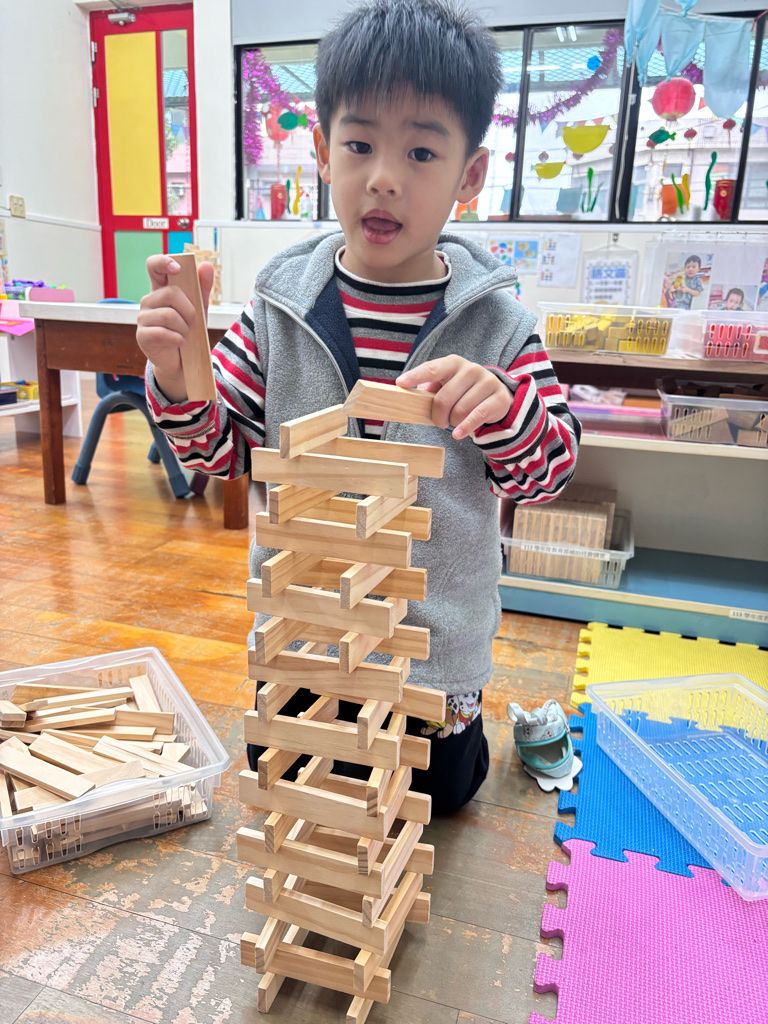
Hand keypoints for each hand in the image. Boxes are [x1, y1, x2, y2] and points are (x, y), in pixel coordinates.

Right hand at [137, 255, 214, 402]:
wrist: (184, 361)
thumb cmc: (189, 331)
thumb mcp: (200, 308)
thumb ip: (202, 287)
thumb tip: (206, 265)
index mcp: (161, 289)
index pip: (154, 266)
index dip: (164, 262)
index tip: (177, 268)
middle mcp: (149, 300)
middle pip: (170, 293)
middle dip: (189, 310)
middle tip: (192, 323)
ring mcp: (143, 318)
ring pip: (168, 315)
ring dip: (184, 328)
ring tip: (186, 335)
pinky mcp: (142, 335)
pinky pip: (163, 332)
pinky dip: (177, 339)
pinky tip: (180, 343)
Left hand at [396, 356, 511, 438]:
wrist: (497, 394)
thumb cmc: (464, 390)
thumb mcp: (446, 385)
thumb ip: (430, 389)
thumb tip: (413, 396)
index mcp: (453, 363)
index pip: (432, 369)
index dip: (415, 376)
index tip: (400, 383)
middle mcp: (470, 369)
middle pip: (443, 399)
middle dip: (438, 416)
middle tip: (440, 421)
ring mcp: (486, 382)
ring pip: (459, 411)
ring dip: (453, 422)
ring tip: (456, 420)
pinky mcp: (497, 398)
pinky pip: (476, 417)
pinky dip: (464, 428)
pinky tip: (457, 434)